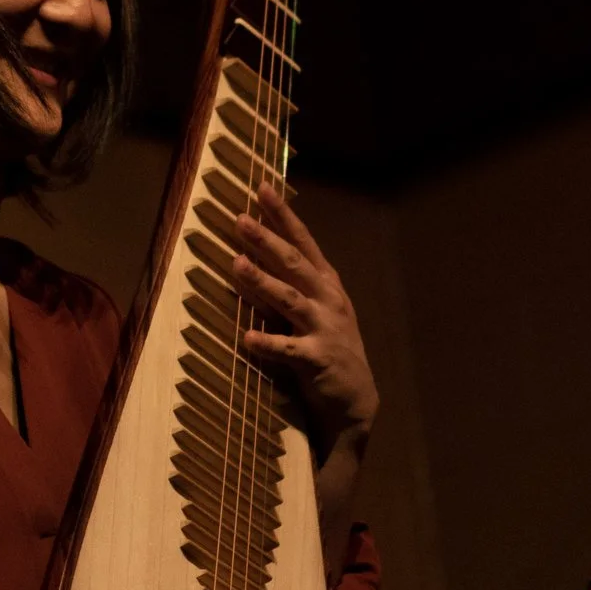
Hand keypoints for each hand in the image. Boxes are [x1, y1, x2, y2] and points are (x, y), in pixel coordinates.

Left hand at [231, 183, 377, 457]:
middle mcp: (328, 300)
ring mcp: (325, 328)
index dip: (283, 215)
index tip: (262, 188)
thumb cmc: (326, 348)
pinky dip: (267, 343)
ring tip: (236, 264)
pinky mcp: (318, 360)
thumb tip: (253, 252)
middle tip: (240, 219)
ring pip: (290, 299)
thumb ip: (290, 282)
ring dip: (262, 281)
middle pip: (294, 263)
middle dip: (267, 239)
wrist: (354, 400)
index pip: (303, 242)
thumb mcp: (314, 310)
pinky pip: (289, 349)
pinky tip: (246, 338)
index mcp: (326, 284)